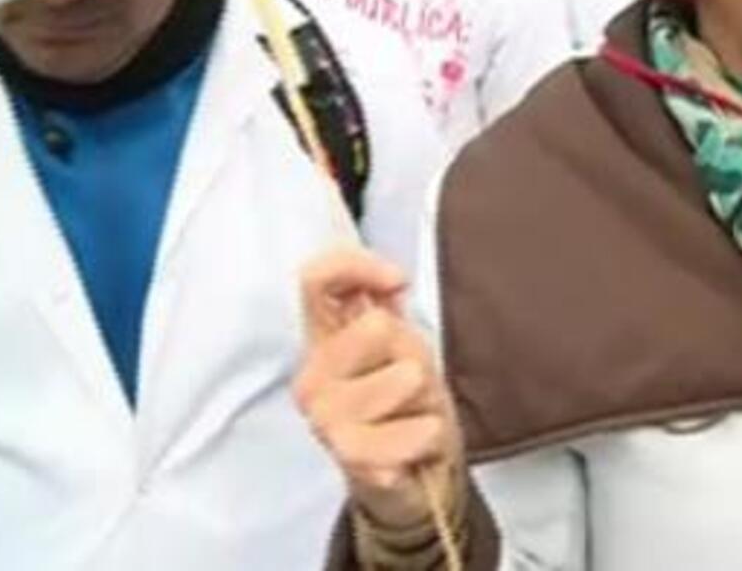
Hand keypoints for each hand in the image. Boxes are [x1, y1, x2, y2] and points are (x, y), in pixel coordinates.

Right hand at [294, 246, 460, 529]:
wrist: (414, 474)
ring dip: (426, 396)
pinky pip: (413, 428)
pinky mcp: (349, 455)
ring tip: (412, 414)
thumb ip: (384, 304)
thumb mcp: (402, 342)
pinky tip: (415, 442)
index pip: (316, 280)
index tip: (398, 282)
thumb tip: (392, 280)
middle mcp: (312, 376)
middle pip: (375, 326)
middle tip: (411, 382)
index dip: (356, 266)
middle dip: (413, 351)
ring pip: (406, 375)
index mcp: (320, 340)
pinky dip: (429, 433)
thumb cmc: (405, 402)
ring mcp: (324, 418)